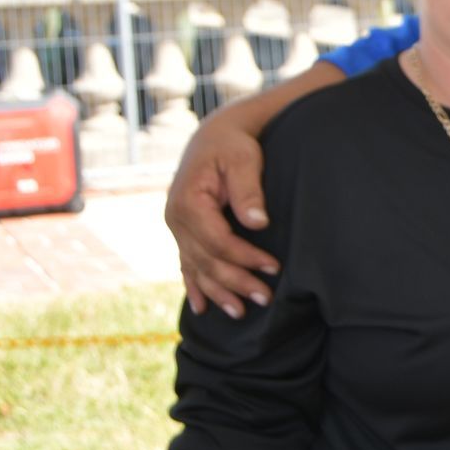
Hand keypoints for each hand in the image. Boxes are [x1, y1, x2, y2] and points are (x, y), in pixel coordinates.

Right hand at [165, 113, 276, 317]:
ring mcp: (176, 228)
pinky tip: (203, 307)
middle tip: (265, 298)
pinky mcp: (183, 231)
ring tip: (240, 312)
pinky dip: (195, 286)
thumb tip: (257, 222)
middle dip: (236, 282)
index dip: (245, 257)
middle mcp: (175, 218)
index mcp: (188, 202)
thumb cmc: (233, 146)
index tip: (274, 267)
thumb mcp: (243, 159)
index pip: (217, 241)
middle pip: (206, 260)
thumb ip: (248, 190)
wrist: (214, 136)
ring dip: (217, 292)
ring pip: (196, 267)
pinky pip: (186, 264)